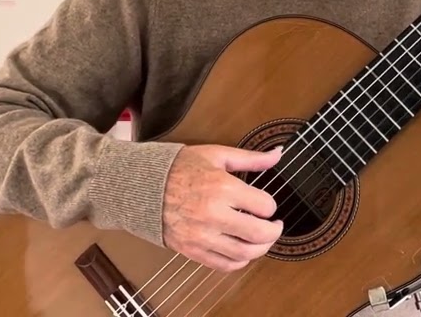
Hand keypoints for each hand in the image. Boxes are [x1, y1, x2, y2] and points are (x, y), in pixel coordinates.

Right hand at [162, 144, 284, 271]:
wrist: (143, 186)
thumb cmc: (178, 168)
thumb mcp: (216, 155)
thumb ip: (251, 158)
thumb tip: (277, 155)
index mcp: (222, 188)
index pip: (264, 206)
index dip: (270, 206)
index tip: (266, 204)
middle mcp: (213, 214)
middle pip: (259, 234)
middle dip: (274, 232)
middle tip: (274, 226)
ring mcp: (202, 236)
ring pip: (244, 254)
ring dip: (260, 249)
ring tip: (261, 239)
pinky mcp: (192, 250)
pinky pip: (224, 265)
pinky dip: (239, 261)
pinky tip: (242, 251)